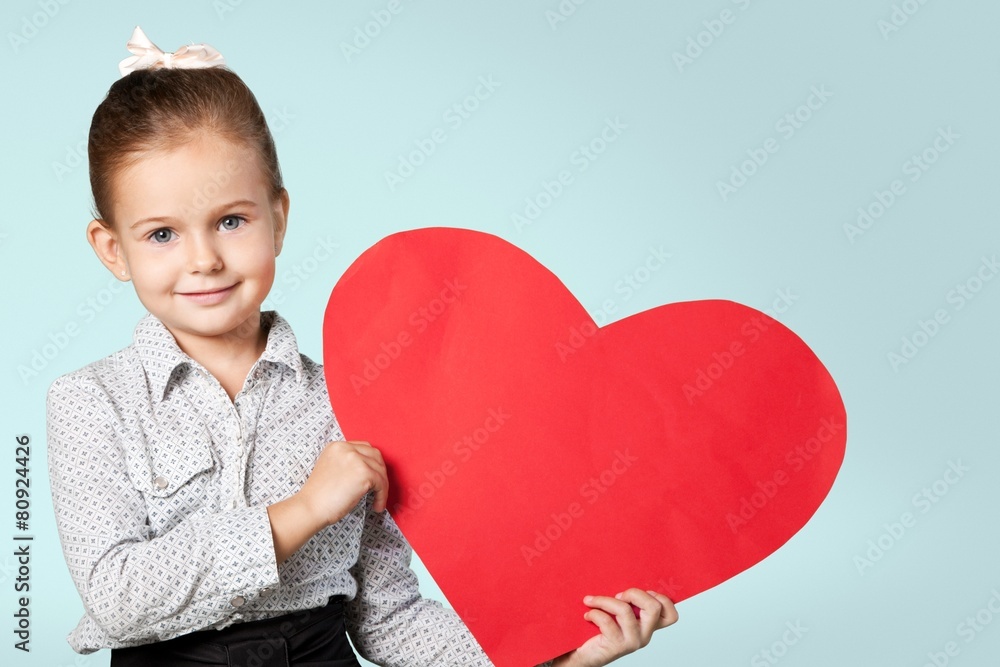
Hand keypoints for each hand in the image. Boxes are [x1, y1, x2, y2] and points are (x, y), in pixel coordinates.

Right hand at [297, 440, 387, 527]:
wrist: (310, 507)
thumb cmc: (320, 496)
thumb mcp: (331, 469)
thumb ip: (347, 464)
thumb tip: (368, 470)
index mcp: (336, 446)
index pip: (363, 448)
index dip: (371, 462)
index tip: (373, 476)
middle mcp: (346, 448)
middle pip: (375, 455)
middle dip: (379, 471)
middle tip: (378, 487)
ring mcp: (356, 459)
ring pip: (380, 470)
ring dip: (382, 486)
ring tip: (377, 501)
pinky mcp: (364, 473)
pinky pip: (382, 483)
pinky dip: (382, 496)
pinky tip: (377, 506)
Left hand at [551, 589, 677, 666]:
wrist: (587, 655)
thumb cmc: (601, 630)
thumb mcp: (619, 615)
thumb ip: (628, 602)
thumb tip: (626, 571)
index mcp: (648, 626)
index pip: (671, 615)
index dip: (662, 598)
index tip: (643, 591)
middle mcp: (645, 635)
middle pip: (654, 608)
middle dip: (634, 593)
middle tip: (618, 594)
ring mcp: (632, 641)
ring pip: (625, 610)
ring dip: (605, 600)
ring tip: (593, 601)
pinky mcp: (617, 646)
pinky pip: (607, 621)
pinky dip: (595, 612)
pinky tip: (588, 614)